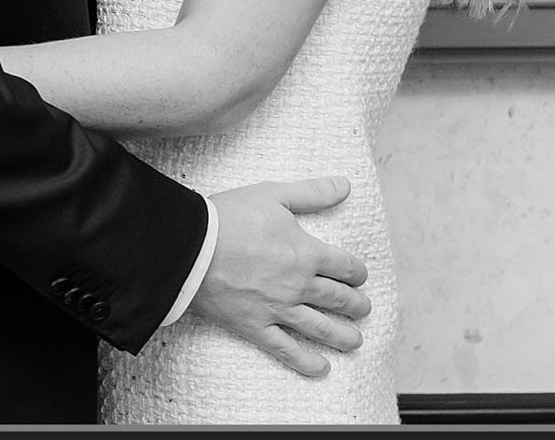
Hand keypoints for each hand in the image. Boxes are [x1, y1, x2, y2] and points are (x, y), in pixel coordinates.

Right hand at [190, 177, 371, 377]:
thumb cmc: (230, 217)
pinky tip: (321, 368)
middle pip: (337, 298)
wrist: (192, 247)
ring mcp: (278, 309)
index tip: (360, 276)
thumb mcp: (273, 194)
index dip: (357, 272)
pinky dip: (306, 362)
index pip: (345, 266)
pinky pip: (286, 349)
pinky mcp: (255, 326)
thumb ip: (311, 192)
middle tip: (363, 309)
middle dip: (355, 304)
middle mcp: (299, 285)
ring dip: (342, 336)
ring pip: (320, 328)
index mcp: (306, 253)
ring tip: (355, 341)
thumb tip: (345, 185)